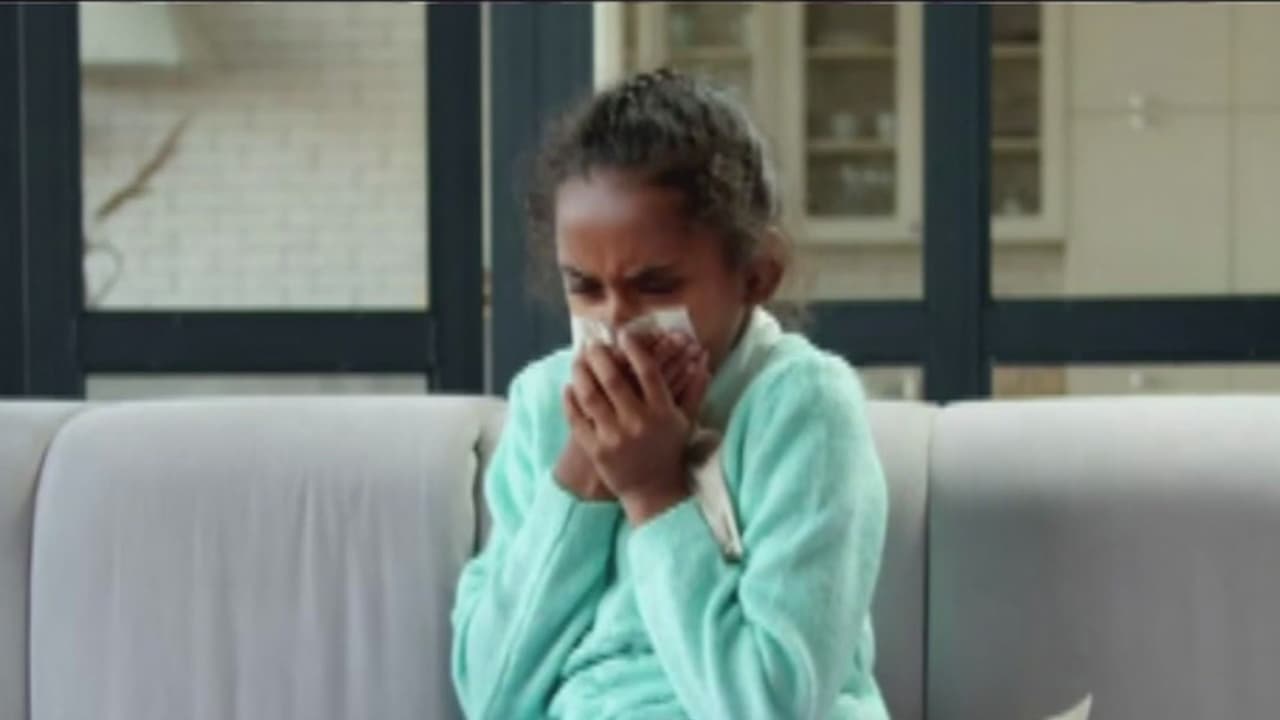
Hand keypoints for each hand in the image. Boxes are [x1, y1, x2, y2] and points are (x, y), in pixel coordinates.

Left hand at [565, 333, 710, 525]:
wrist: (653, 491)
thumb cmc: (669, 450)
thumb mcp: (685, 421)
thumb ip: (694, 389)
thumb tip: (703, 359)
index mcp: (662, 412)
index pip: (647, 371)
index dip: (634, 348)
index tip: (623, 334)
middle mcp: (638, 423)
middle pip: (613, 378)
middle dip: (599, 355)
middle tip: (593, 344)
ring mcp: (614, 437)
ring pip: (590, 395)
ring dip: (581, 373)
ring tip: (578, 361)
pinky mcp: (596, 451)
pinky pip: (577, 419)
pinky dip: (570, 399)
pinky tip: (569, 387)